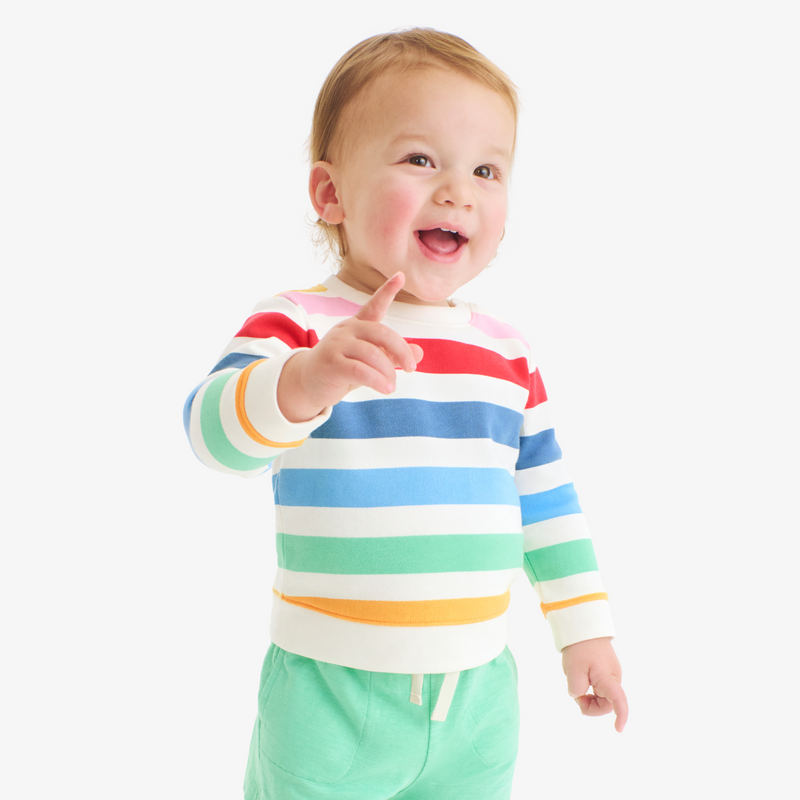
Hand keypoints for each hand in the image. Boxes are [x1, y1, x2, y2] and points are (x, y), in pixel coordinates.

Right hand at [277, 272, 423, 421]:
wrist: (307, 382)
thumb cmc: (342, 369)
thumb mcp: (369, 361)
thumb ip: (392, 355)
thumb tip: (420, 354)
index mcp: (357, 325)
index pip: (374, 305)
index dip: (387, 291)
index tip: (401, 275)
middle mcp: (347, 330)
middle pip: (381, 333)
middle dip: (401, 350)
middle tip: (411, 367)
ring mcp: (337, 345)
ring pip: (373, 355)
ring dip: (388, 372)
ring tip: (392, 386)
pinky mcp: (332, 363)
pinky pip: (361, 371)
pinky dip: (378, 381)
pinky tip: (386, 389)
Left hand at [561, 637, 627, 732]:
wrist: (583, 627)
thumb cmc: (580, 648)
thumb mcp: (573, 670)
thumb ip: (576, 689)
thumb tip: (579, 696)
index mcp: (609, 678)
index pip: (620, 701)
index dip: (621, 716)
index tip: (618, 729)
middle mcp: (613, 679)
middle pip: (606, 704)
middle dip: (590, 707)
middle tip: (576, 698)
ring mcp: (610, 675)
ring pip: (602, 698)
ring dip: (588, 699)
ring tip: (576, 688)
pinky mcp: (605, 672)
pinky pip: (599, 689)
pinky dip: (589, 691)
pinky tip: (580, 682)